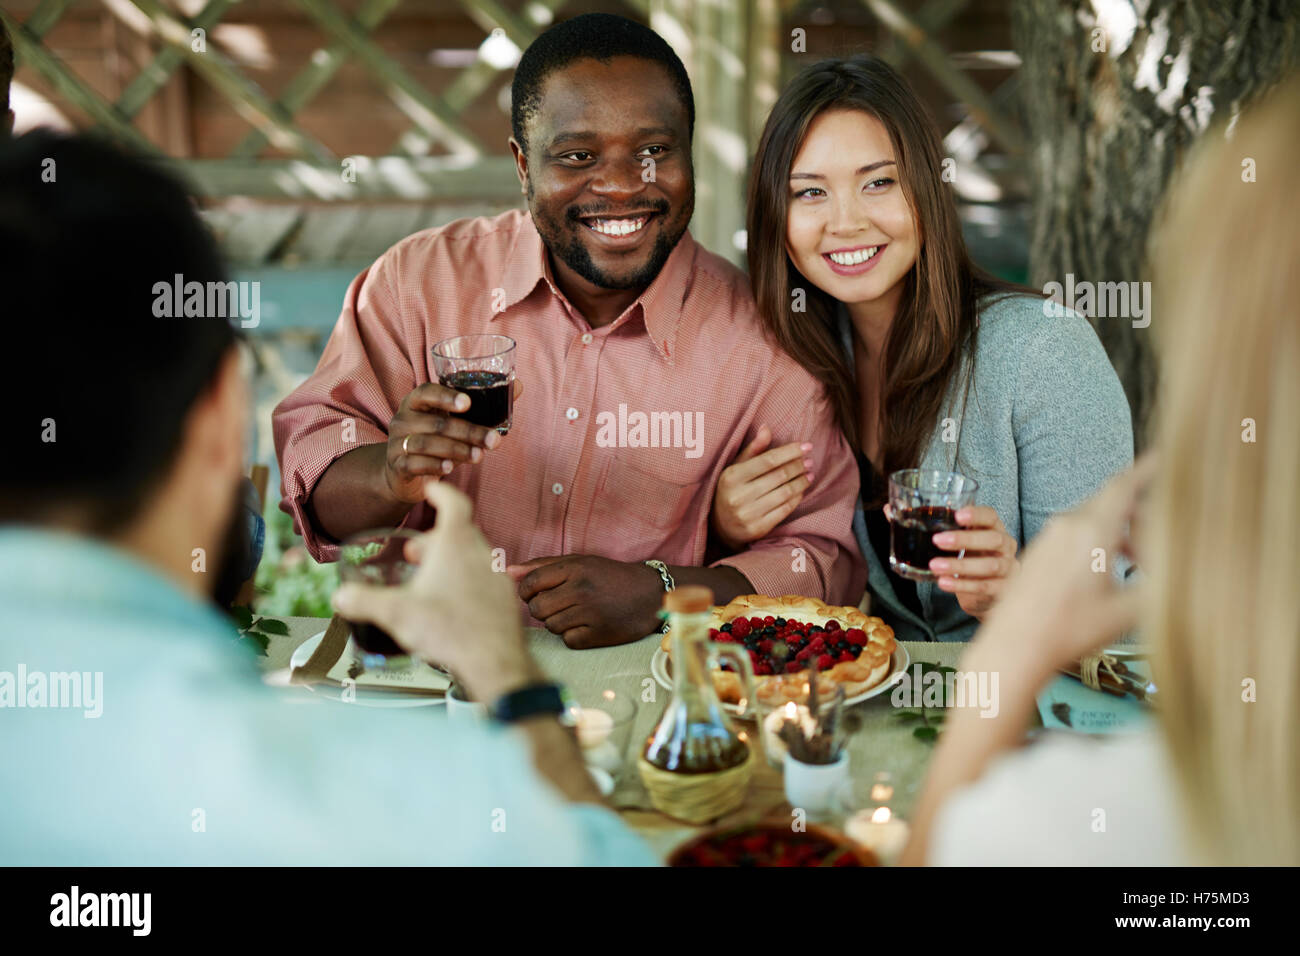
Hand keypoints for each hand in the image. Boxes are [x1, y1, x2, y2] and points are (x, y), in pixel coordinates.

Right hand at [331, 481, 539, 701]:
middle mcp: (481, 553)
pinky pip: (484, 578)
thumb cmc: (449, 630)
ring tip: (431, 580)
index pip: (454, 503)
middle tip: (416, 552)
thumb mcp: (396, 613)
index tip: (432, 489)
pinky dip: (467, 580)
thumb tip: (340, 597)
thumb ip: (364, 601)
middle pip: (460, 532)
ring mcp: (497, 575)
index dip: (441, 492)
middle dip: (435, 538)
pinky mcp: (505, 598)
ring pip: (473, 555)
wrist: (494, 660)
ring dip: (451, 560)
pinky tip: (453, 603)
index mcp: (456, 544)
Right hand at [384, 380, 521, 503]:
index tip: (468, 403)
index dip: (445, 396)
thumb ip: (484, 407)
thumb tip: (518, 386)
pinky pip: (414, 464)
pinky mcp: (397, 466)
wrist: (403, 473)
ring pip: (426, 444)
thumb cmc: (435, 440)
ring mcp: (397, 443)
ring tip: (479, 456)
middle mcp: (403, 420)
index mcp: (416, 402)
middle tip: (493, 440)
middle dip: (468, 431)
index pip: (425, 392)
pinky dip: (434, 465)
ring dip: (456, 450)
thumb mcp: (455, 422)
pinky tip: (450, 468)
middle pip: (435, 423)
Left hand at [507, 555, 662, 648]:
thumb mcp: (578, 562)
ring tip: (574, 614)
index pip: (530, 584)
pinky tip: (586, 626)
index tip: (537, 593)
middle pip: (536, 608)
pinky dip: (573, 636)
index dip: (527, 592)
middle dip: (541, 609)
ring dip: (557, 623)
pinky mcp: (599, 634)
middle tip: (558, 605)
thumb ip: (541, 566)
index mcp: (574, 568)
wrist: (650, 594)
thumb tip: (506, 572)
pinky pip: (568, 641)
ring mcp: (590, 613)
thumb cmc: (608, 576)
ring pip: (550, 626)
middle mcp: (581, 589)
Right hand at [711, 425, 812, 549]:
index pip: (768, 460)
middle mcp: (738, 496)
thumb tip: (766, 428)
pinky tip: (801, 490)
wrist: (720, 526)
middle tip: (809, 461)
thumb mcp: (736, 468)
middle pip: (779, 476)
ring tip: (809, 474)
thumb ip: (753, 449)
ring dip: (801, 482)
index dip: (790, 452)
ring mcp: (748, 514)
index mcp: (732, 477)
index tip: (806, 446)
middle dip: (798, 466)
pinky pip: (784, 510)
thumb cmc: (732, 490)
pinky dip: (797, 498)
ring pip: (785, 493)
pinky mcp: (757, 529)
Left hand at [897, 504, 1017, 619]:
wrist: (989, 594)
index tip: (958, 515)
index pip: (991, 516)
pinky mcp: (1003, 590)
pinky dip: (963, 586)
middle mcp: (1005, 546)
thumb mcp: (953, 542)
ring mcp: (1008, 569)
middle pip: (993, 539)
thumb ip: (924, 525)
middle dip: (965, 539)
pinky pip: (985, 587)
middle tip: (937, 540)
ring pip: (989, 565)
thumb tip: (889, 509)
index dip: (977, 514)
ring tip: (934, 566)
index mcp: (993, 528)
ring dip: (960, 565)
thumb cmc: (968, 558)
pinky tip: (943, 583)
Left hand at [977, 455, 1155, 667]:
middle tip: (1159, 539)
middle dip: (1140, 514)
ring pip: (1092, 519)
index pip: (1123, 486)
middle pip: (1111, 502)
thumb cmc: (1067, 631)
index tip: (1163, 456)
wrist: (1015, 646)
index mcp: (1091, 531)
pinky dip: (1097, 541)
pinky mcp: (1038, 551)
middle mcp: (1066, 525)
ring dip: (1118, 531)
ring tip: (1137, 562)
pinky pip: (1073, 533)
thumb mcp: (1127, 611)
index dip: (1147, 469)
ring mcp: (1048, 537)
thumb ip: (1159, 583)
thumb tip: (1179, 569)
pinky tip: (1107, 571)